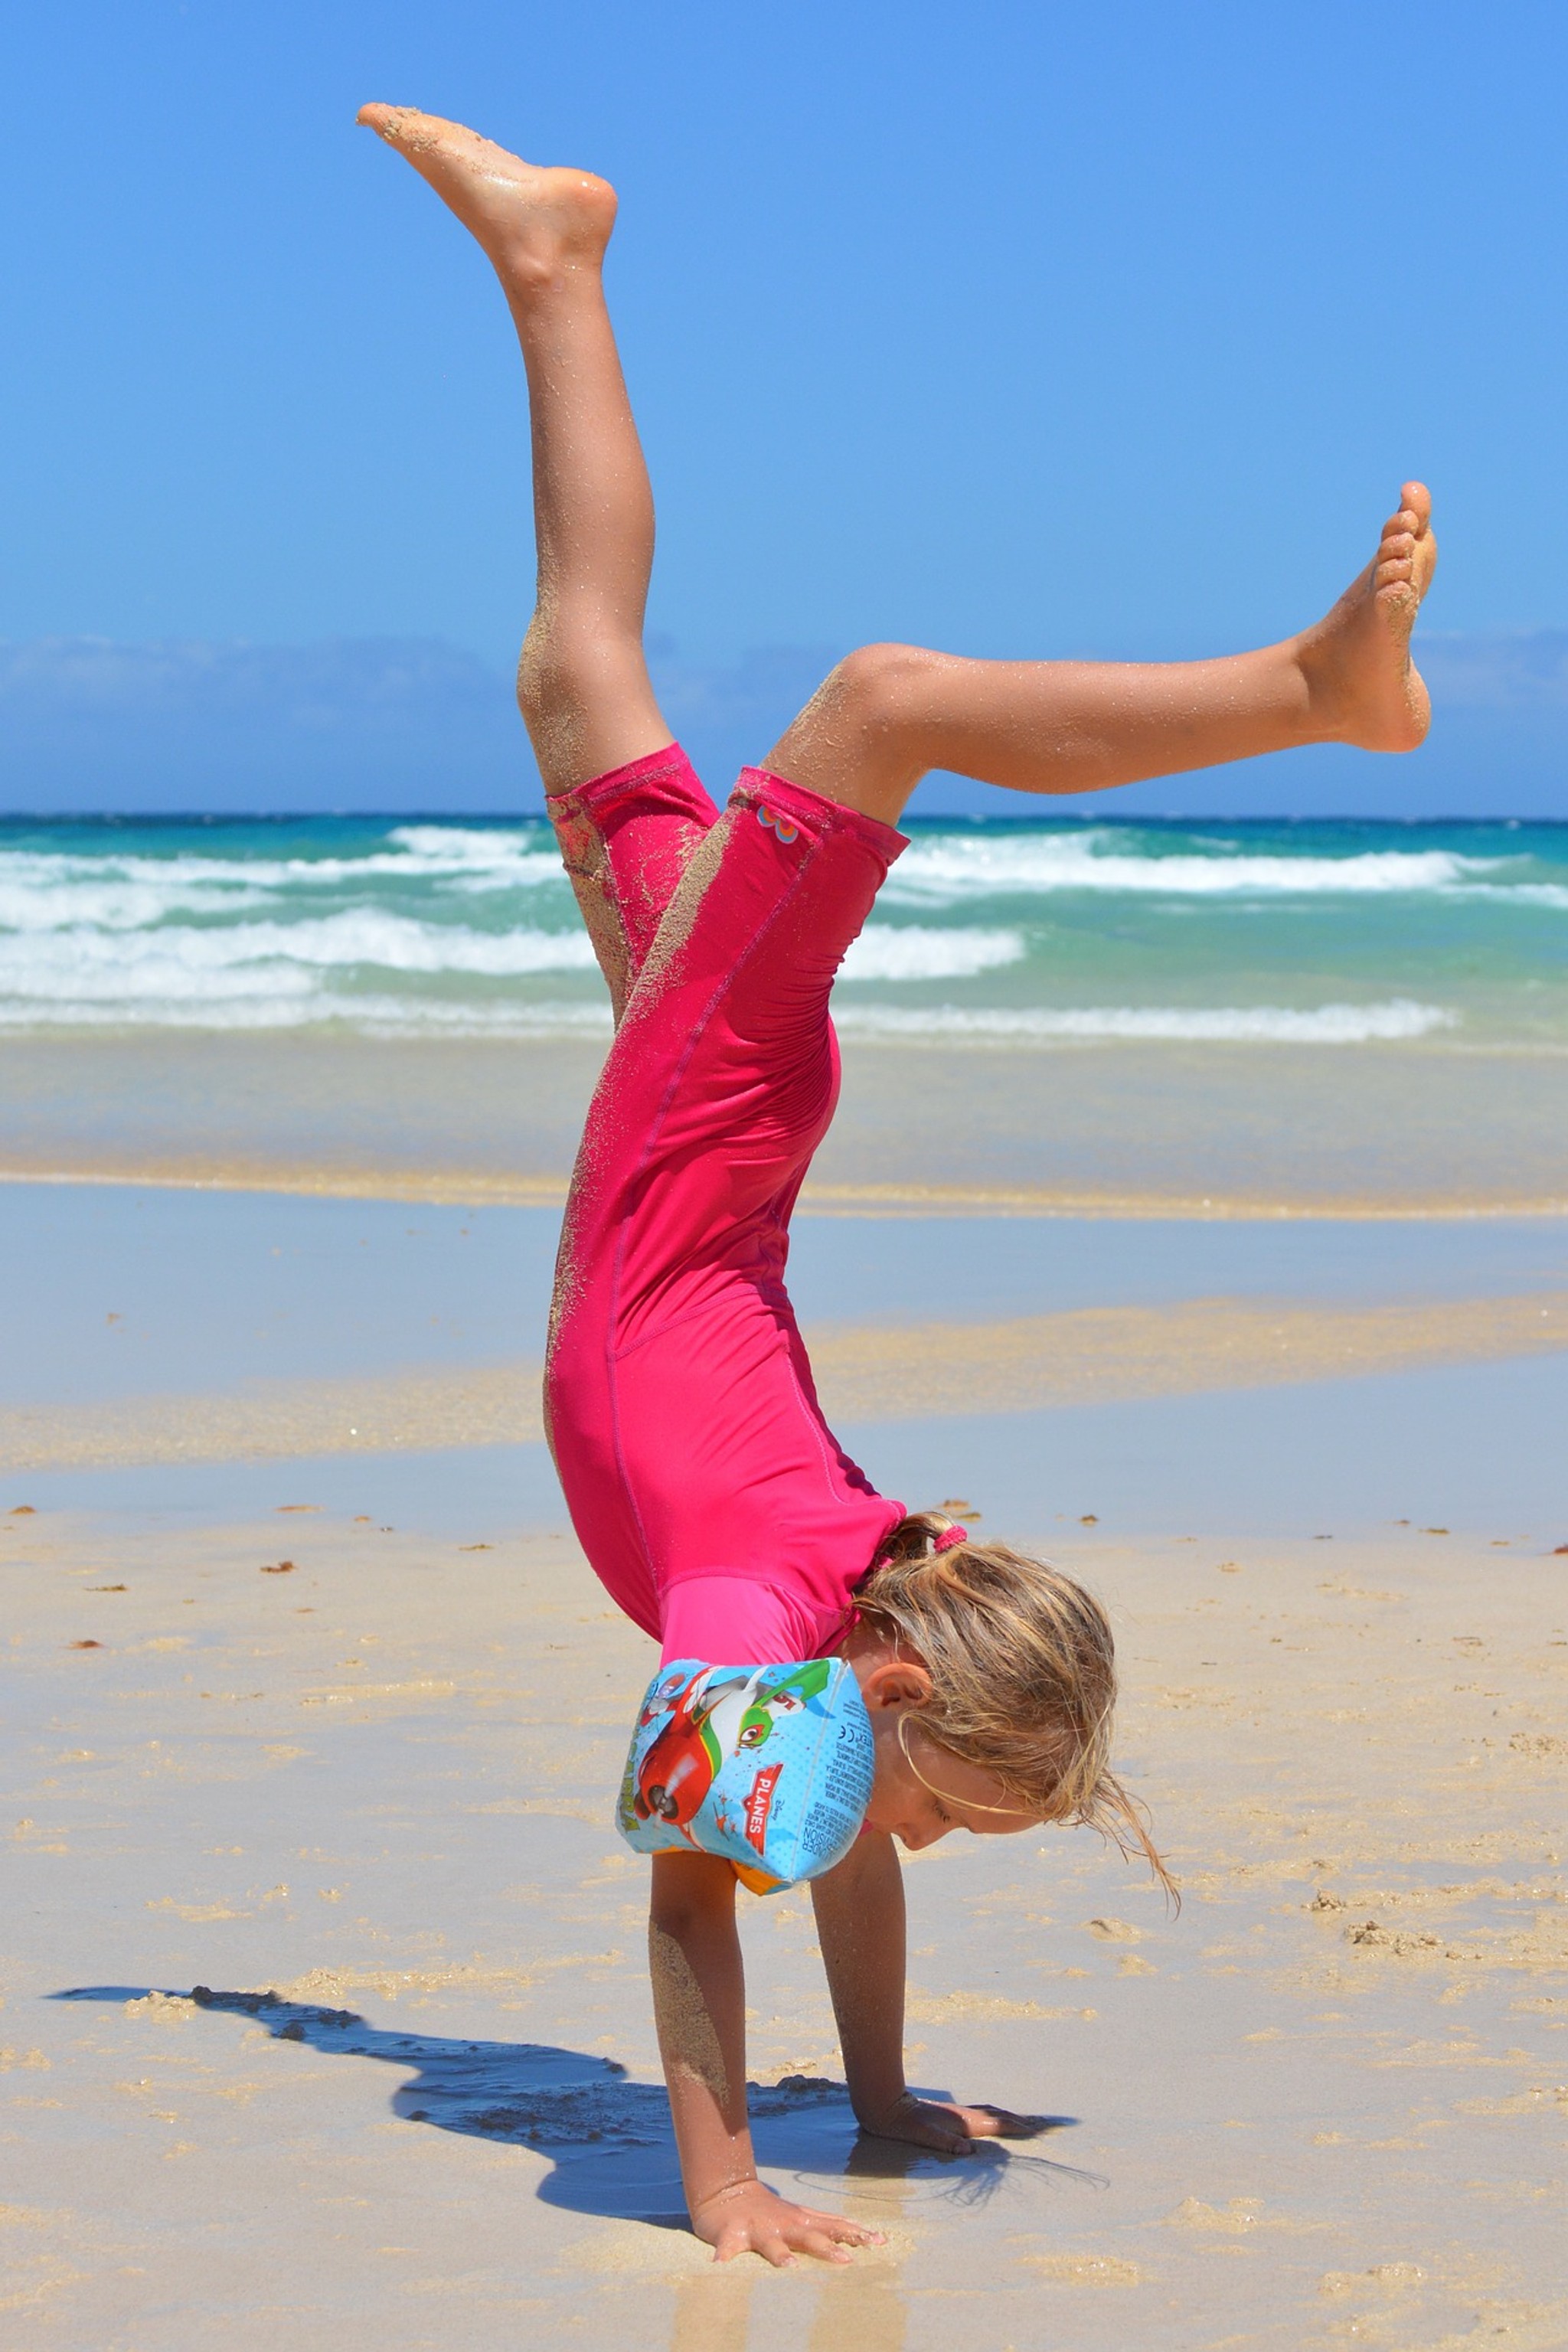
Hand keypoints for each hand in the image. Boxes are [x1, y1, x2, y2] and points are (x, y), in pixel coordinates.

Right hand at [690, 2176, 884, 2266]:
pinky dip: (724, 2257)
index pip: (833, 2226)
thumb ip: (827, 2226)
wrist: (726, 2193)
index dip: (855, 2234)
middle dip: (827, 2248)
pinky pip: (726, 2249)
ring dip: (780, 2255)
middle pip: (808, 2236)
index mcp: (800, 2221)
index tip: (879, 2241)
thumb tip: (867, 2235)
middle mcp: (783, 2224)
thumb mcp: (800, 2216)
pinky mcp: (730, 2235)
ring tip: (790, 2267)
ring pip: (771, 2244)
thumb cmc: (770, 2212)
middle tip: (846, 2261)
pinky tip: (720, 2265)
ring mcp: (757, 2229)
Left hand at [853, 2089, 1052, 2154]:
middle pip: (999, 2114)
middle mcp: (964, 2114)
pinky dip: (995, 2115)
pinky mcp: (951, 2114)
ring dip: (1009, 2116)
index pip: (997, 2123)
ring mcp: (959, 2112)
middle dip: (1022, 2120)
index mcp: (962, 2122)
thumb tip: (967, 2149)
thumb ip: (944, 2142)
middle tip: (1045, 2124)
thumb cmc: (903, 2125)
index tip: (1039, 2129)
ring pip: (991, 2112)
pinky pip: (981, 2113)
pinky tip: (994, 2119)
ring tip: (1026, 2121)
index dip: (1018, 2126)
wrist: (886, 2104)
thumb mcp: (921, 2136)